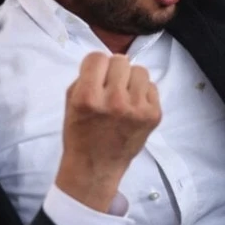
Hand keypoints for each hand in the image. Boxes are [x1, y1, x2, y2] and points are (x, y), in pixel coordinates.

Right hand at [56, 52, 162, 212]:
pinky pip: (152, 87)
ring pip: (140, 71)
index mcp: (87, 97)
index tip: (95, 74)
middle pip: (121, 61)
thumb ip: (85, 79)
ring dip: (130, 79)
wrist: (96, 166)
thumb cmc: (80, 133)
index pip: (97, 58)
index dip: (95, 64)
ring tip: (123, 94)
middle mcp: (114, 101)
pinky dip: (142, 93)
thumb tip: (106, 61)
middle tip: (110, 85)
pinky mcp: (154, 115)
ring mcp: (137, 109)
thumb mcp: (71, 103)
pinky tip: (133, 106)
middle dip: (114, 70)